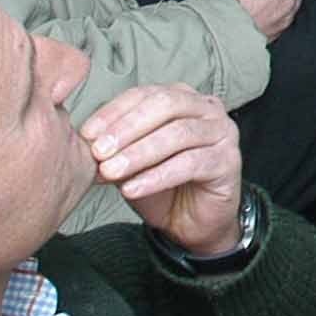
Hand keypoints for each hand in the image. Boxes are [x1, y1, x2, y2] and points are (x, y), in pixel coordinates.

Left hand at [81, 83, 245, 256]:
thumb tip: (88, 142)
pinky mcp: (229, 160)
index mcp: (182, 98)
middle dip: (127, 128)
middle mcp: (207, 108)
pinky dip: (157, 176)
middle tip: (99, 151)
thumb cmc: (162, 185)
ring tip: (110, 172)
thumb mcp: (132, 162)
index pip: (145, 94)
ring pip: (178, 133)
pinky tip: (132, 189)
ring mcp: (222, 132)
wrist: (192, 221)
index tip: (86, 134)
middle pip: (166, 104)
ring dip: (139, 153)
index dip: (114, 112)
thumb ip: (116, 148)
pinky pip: (190, 164)